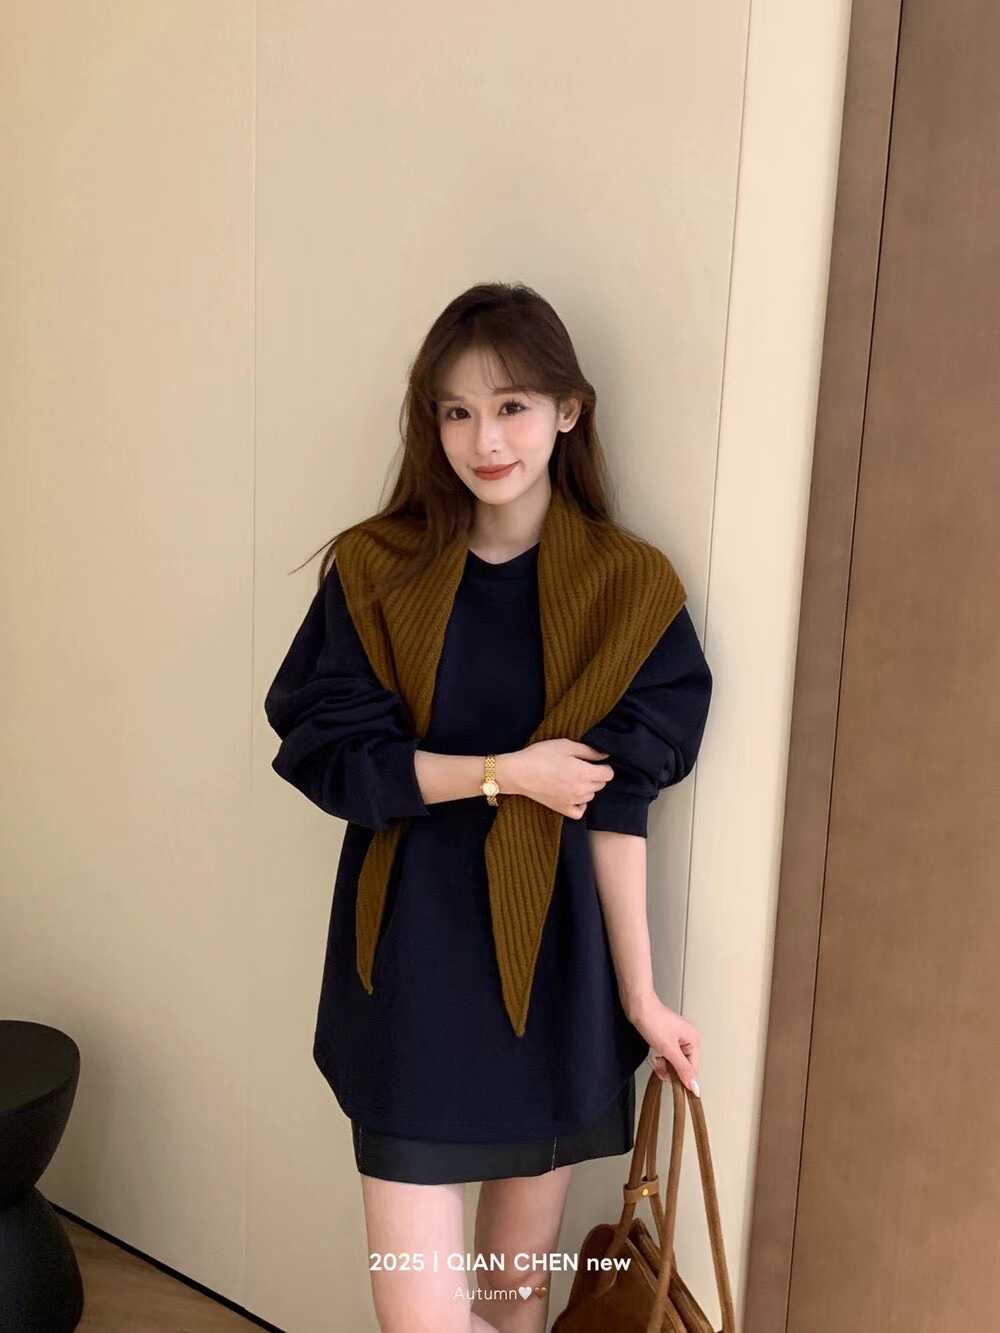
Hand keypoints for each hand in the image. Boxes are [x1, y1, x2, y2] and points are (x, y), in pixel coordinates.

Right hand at [498, 740, 613, 818]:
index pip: (608, 774)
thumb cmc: (541, 755)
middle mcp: (582, 790)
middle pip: (601, 785)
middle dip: (596, 775)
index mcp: (584, 773)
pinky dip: (581, 804)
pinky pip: (580, 811)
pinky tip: (574, 795)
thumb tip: (604, 756)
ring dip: (588, 787)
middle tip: (581, 766)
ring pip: (591, 796)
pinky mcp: (562, 809)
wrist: (519, 772)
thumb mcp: (566, 745)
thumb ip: (589, 751)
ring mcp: (572, 801)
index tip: (595, 761)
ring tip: (573, 777)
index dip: (604, 765)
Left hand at [628, 992, 699, 1096]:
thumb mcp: (669, 1049)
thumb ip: (683, 1069)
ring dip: (663, 1064)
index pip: (693, 1069)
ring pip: (673, 1062)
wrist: (638, 1007)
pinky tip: (653, 1054)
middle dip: (669, 1069)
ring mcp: (676, 1038)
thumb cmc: (653, 1021)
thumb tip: (695, 1086)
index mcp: (693, 1040)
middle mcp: (687, 1039)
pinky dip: (659, 1058)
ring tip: (655, 1057)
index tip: (671, 1082)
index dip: (681, 1077)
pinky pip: (666, 1055)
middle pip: (682, 1066)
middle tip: (660, 1065)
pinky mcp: (666, 1038)